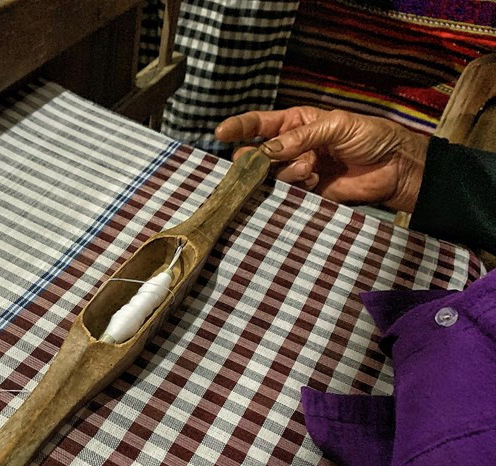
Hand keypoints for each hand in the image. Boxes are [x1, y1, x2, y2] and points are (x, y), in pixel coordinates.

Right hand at [214, 107, 428, 211]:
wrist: (395, 168)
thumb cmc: (370, 137)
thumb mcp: (336, 126)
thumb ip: (300, 137)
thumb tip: (268, 151)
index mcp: (297, 122)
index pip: (259, 124)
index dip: (239, 127)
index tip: (220, 133)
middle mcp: (292, 146)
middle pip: (257, 154)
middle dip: (256, 159)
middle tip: (259, 164)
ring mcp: (298, 170)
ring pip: (272, 174)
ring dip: (287, 172)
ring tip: (310, 170)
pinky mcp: (306, 192)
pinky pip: (287, 192)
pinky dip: (297, 187)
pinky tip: (315, 181)